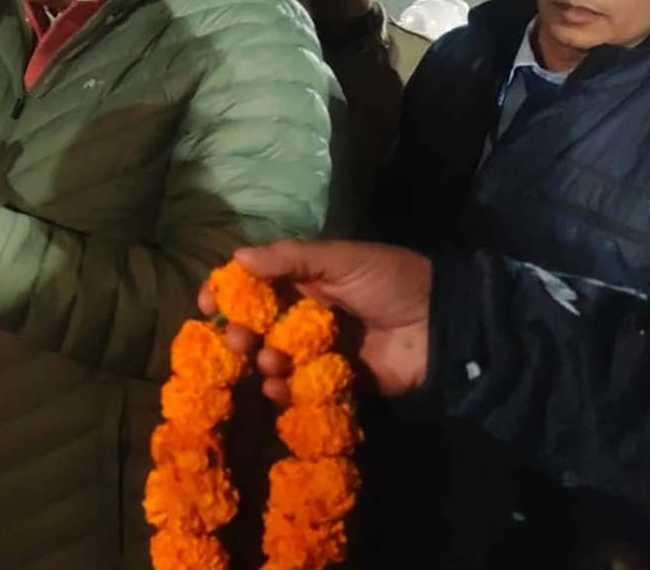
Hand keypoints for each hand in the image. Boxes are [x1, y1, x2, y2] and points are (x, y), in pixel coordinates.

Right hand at [199, 240, 431, 402]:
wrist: (442, 324)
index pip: (254, 284)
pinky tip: (277, 388)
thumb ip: (290, 259)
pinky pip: (299, 389)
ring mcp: (318, 351)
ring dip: (262, 362)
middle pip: (257, 326)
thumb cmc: (390, 281)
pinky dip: (283, 391)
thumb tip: (236, 258)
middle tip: (236, 341)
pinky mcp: (334, 382)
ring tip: (269, 362)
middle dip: (240, 333)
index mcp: (304, 281)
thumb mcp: (341, 259)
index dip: (227, 293)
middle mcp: (305, 316)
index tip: (207, 304)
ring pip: (274, 359)